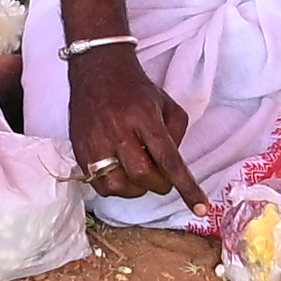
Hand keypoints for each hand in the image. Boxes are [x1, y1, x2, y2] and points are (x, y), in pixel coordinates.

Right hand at [66, 43, 190, 201]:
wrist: (96, 70)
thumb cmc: (136, 89)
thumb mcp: (167, 104)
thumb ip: (176, 137)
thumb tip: (171, 168)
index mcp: (144, 117)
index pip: (168, 160)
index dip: (186, 188)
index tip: (201, 209)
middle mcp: (118, 130)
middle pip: (142, 175)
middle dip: (158, 184)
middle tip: (162, 177)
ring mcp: (95, 141)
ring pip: (118, 185)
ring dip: (136, 189)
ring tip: (139, 175)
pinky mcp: (80, 150)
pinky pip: (99, 184)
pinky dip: (116, 187)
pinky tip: (122, 174)